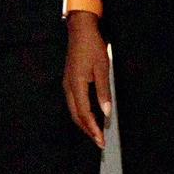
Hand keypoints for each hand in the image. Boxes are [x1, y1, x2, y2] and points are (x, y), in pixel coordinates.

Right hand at [63, 13, 111, 147]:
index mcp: (76, 85)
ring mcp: (67, 85)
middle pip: (76, 116)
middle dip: (87, 131)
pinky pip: (74, 103)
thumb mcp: (103, 68)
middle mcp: (69, 87)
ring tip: (96, 133)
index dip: (92, 128)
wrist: (80, 30)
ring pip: (73, 111)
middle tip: (99, 142)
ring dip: (84, 123)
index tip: (101, 140)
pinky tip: (90, 117)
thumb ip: (104, 92)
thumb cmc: (93, 47)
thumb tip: (106, 112)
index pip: (84, 113)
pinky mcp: (69, 82)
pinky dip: (82, 114)